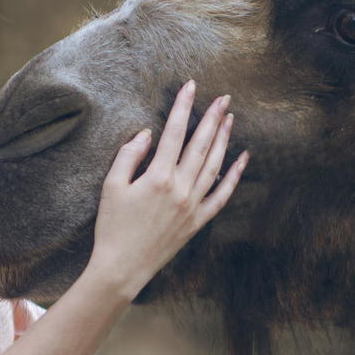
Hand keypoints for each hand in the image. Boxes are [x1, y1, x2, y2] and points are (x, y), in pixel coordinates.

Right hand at [86, 80, 246, 298]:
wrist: (123, 267)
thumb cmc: (112, 226)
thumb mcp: (111, 186)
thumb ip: (129, 155)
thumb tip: (148, 134)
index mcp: (158, 177)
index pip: (174, 133)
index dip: (183, 107)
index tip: (191, 86)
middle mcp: (181, 189)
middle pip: (201, 145)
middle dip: (212, 118)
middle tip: (223, 98)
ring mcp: (193, 206)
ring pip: (215, 165)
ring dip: (224, 140)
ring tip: (230, 119)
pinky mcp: (198, 221)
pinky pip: (222, 195)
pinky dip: (234, 176)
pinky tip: (243, 159)